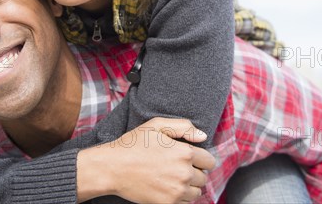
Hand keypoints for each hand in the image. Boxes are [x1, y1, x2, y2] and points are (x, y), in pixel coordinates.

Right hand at [78, 118, 214, 202]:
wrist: (112, 168)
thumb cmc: (133, 145)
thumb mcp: (156, 125)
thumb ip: (183, 127)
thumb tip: (203, 136)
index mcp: (185, 152)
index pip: (209, 161)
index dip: (201, 159)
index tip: (191, 158)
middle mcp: (184, 173)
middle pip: (204, 177)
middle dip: (195, 172)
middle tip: (178, 168)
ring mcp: (176, 190)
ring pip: (196, 192)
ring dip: (190, 186)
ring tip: (174, 178)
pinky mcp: (168, 203)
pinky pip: (185, 203)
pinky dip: (180, 197)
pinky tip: (168, 188)